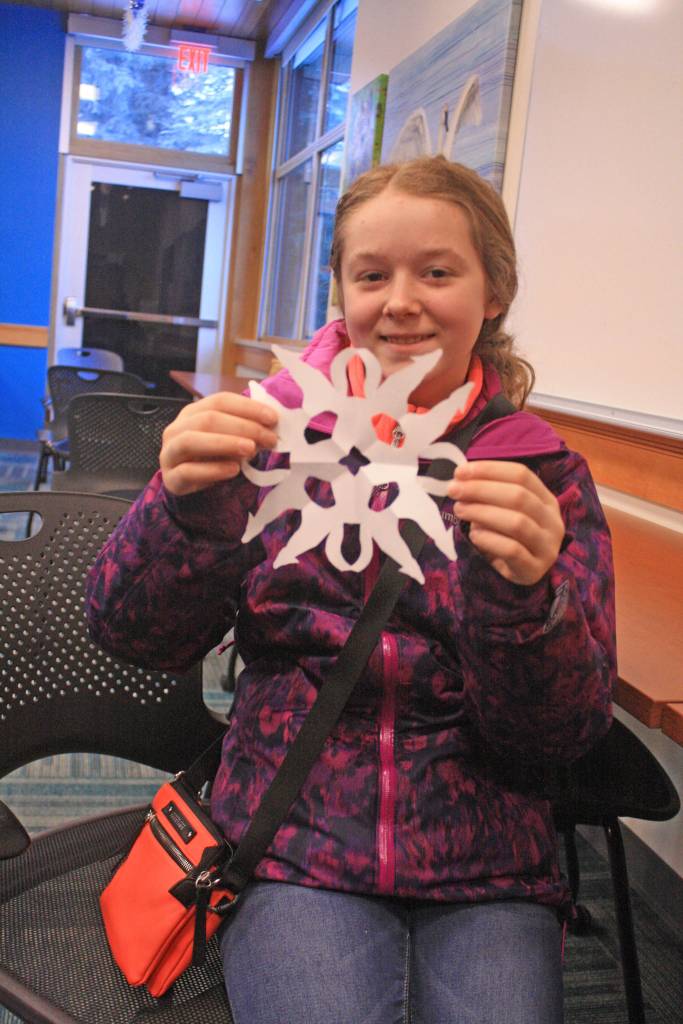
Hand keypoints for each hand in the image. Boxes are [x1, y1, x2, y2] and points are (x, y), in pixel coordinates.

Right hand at [160, 392, 278, 495]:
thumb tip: (271, 428)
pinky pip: (187, 471)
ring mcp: (170, 453)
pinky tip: (233, 470)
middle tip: (269, 438)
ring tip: (250, 449)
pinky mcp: (171, 478)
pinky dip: (212, 470)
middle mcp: (177, 429)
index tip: (273, 418)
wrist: (187, 483)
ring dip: (224, 443)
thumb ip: (245, 430)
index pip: (220, 401)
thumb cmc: (211, 456)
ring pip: (191, 441)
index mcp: (192, 412)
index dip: (248, 407)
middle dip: (243, 427)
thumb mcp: (229, 439)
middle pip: (207, 419)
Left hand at [447, 460, 564, 585]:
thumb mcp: (505, 510)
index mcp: (546, 499)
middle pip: (519, 496)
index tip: (460, 472)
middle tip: (454, 491)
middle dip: (481, 489)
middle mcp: (552, 521)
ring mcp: (547, 546)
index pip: (522, 475)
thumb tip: (460, 478)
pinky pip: (512, 550)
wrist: (522, 572)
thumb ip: (489, 493)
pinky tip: (474, 535)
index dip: (490, 470)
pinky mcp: (534, 569)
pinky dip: (489, 539)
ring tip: (460, 510)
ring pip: (517, 522)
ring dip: (482, 513)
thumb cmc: (509, 536)